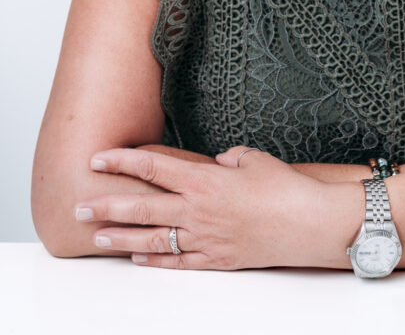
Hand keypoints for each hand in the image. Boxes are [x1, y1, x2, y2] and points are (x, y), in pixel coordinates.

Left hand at [73, 144, 336, 269]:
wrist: (308, 223)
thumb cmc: (284, 187)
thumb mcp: (253, 158)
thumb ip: (229, 158)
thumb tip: (219, 164)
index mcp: (205, 180)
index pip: (153, 168)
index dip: (122, 162)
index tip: (98, 158)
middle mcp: (197, 211)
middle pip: (142, 208)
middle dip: (107, 207)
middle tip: (80, 208)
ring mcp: (205, 238)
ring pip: (153, 239)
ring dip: (122, 239)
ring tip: (97, 239)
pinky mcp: (216, 258)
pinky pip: (179, 261)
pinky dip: (156, 260)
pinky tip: (139, 259)